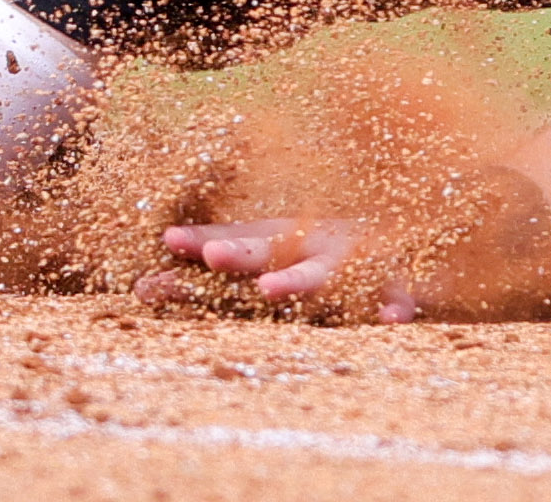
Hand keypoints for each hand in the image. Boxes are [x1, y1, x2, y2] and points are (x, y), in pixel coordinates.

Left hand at [155, 215, 417, 319]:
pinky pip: (397, 297)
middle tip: (212, 255)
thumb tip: (142, 286)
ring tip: (270, 289)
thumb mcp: (270, 246)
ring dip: (298, 281)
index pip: (232, 239)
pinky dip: (393, 306)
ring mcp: (352, 264)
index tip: (168, 241)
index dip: (203, 239)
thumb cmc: (319, 246)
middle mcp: (310, 246)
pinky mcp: (395, 284)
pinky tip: (388, 319)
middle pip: (270, 249)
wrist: (408, 231)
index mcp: (281, 238)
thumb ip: (214, 260)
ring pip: (324, 274)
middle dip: (241, 253)